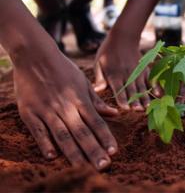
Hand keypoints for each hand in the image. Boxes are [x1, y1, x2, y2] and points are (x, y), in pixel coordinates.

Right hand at [14, 50, 117, 169]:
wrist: (35, 56)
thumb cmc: (63, 69)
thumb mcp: (84, 82)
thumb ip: (98, 101)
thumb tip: (115, 113)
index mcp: (80, 99)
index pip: (96, 122)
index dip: (106, 137)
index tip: (114, 152)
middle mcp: (65, 107)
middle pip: (82, 132)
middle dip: (94, 150)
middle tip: (103, 166)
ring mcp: (47, 110)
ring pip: (62, 135)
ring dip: (73, 153)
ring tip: (83, 167)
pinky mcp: (29, 112)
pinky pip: (38, 131)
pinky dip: (45, 143)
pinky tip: (52, 156)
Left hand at [93, 37, 151, 110]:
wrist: (123, 37)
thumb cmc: (108, 52)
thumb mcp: (99, 63)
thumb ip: (99, 77)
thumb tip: (97, 90)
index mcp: (114, 74)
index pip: (118, 89)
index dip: (122, 99)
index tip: (125, 108)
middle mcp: (127, 74)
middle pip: (131, 90)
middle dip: (135, 101)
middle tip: (138, 111)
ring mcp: (137, 72)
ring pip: (141, 87)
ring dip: (145, 97)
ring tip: (147, 107)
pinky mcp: (144, 70)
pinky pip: (150, 79)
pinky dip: (155, 86)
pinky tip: (158, 94)